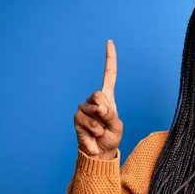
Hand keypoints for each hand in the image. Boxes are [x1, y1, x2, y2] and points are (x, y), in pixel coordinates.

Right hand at [74, 39, 123, 158]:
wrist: (101, 151)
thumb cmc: (111, 137)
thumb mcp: (117, 125)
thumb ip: (111, 114)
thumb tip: (99, 107)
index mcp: (108, 97)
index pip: (109, 75)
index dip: (109, 59)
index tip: (109, 42)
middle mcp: (95, 100)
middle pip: (99, 94)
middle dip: (105, 110)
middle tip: (106, 121)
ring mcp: (85, 108)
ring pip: (93, 107)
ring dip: (100, 122)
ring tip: (101, 130)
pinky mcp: (77, 117)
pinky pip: (87, 119)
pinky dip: (94, 128)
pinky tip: (94, 133)